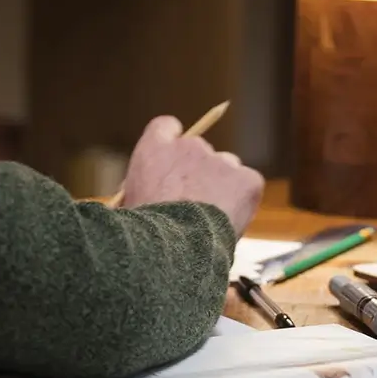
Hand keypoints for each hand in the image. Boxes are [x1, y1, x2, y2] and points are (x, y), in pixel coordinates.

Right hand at [117, 115, 264, 233]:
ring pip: (226, 169)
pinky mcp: (247, 180)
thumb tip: (151, 196)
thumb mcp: (128, 206)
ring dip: (221, 188)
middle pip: (198, 151)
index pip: (165, 128)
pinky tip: (228, 223)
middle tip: (192, 206)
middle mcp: (189, 146)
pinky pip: (248, 186)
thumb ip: (142, 190)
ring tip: (210, 221)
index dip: (170, 145)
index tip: (172, 162)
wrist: (174, 249)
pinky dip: (243, 203)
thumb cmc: (144, 235)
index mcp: (154, 150)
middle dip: (197, 174)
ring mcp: (221, 161)